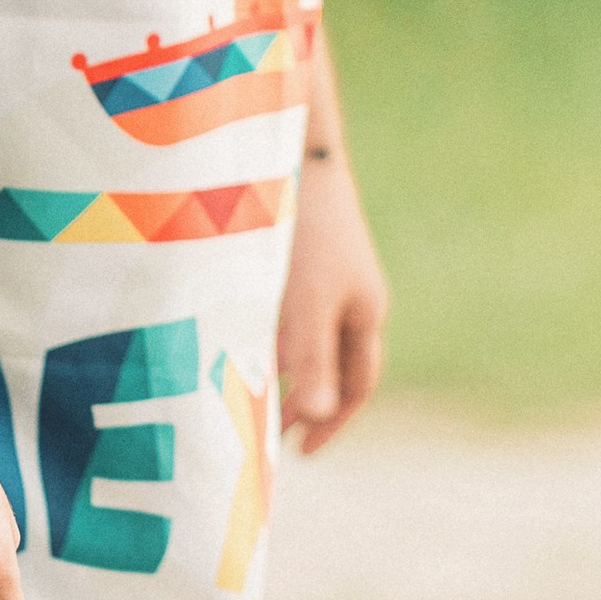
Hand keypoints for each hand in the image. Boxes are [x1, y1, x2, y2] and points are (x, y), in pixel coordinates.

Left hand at [276, 153, 389, 454]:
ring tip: (247, 393)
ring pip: (307, 334)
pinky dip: (268, 333)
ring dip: (283, 368)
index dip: (332, 421)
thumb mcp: (306, 304)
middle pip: (332, 362)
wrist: (293, 147)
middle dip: (305, 401)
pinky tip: (235, 337)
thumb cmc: (304, 232)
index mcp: (365, 311)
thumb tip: (318, 417)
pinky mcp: (298, 248)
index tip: (303, 452)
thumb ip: (312, 361)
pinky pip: (288, 307)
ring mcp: (327, 269)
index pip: (357, 383)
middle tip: (268, 435)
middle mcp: (350, 292)